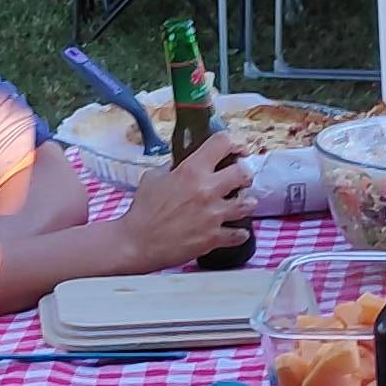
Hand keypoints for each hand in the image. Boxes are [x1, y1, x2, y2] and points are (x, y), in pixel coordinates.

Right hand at [114, 134, 254, 266]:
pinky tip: (237, 231)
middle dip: (244, 174)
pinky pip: (239, 234)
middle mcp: (207, 190)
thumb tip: (184, 165)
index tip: (235, 149)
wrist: (137, 242)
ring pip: (248, 203)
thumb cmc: (142, 210)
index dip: (233, 143)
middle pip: (244, 172)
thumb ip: (174, 169)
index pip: (223, 142)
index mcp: (191, 170)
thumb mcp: (154, 177)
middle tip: (240, 179)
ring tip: (241, 203)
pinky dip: (240, 233)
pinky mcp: (213, 238)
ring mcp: (213, 215)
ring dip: (246, 202)